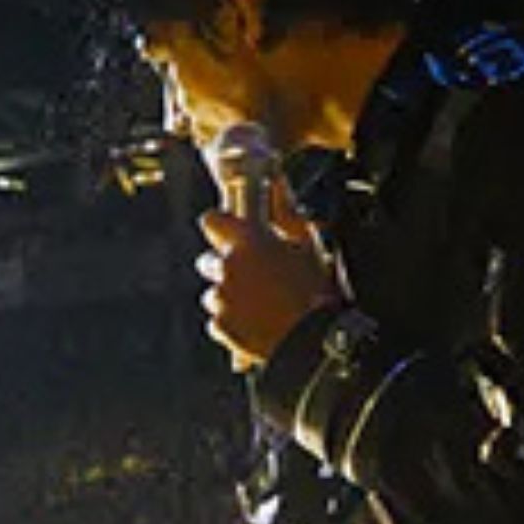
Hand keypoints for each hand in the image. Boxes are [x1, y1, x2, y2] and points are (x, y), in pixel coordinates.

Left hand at [193, 212, 339, 372]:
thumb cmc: (314, 289)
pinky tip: (255, 324)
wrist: (313, 340)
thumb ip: (286, 212)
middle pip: (209, 261)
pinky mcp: (220, 326)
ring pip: (214, 293)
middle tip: (252, 277)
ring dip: (229, 296)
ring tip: (258, 306)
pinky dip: (231, 322)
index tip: (228, 232)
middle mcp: (227, 266)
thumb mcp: (307, 244)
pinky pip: (218, 320)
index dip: (219, 226)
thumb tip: (278, 183)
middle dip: (225, 267)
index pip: (210, 220)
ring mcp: (220, 298)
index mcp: (247, 241)